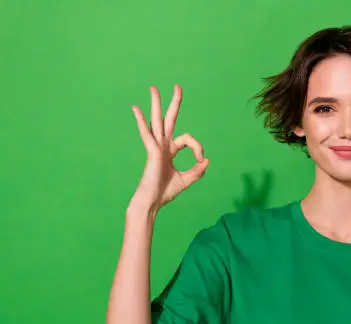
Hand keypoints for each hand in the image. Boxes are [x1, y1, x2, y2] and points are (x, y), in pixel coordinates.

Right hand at [130, 85, 208, 211]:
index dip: (198, 148)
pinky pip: (147, 134)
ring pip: (157, 121)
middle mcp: (162, 146)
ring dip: (156, 104)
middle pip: (169, 119)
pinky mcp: (152, 153)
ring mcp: (156, 147)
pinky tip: (136, 109)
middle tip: (177, 86)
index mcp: (170, 151)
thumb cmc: (165, 193)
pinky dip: (141, 122)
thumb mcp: (186, 180)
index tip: (201, 161)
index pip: (188, 140)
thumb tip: (206, 160)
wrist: (152, 203)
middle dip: (174, 103)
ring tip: (153, 88)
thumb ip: (197, 171)